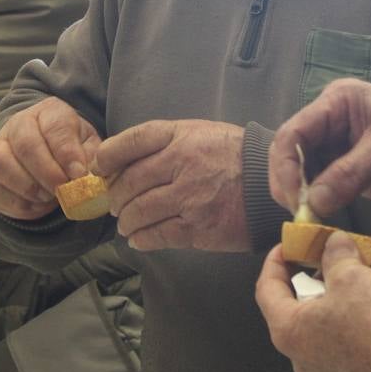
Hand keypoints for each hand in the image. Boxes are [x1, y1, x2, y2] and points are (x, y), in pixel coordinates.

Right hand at [0, 97, 101, 219]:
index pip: (55, 126)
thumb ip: (89, 158)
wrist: (44, 155)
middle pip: (26, 144)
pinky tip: (36, 205)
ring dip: (28, 186)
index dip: (67, 152)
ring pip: (2, 163)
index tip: (79, 174)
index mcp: (49, 112)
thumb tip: (84, 176)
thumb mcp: (87, 146)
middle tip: (63, 190)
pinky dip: (17, 203)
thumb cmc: (70, 149)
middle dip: (47, 172)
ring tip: (49, 197)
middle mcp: (18, 124)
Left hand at [96, 119, 248, 251]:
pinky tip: (139, 238)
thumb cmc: (233, 155)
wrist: (271, 184)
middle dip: (115, 196)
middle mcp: (182, 164)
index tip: (99, 167)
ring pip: (139, 211)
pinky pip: (157, 235)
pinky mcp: (198, 228)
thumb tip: (125, 161)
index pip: (131, 142)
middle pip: (129, 182)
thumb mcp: (201, 132)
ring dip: (126, 220)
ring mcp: (189, 198)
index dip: (108, 156)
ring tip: (126, 222)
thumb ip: (166, 142)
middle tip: (114, 202)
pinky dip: (142, 239)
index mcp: (181, 136)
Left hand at [256, 231, 370, 371]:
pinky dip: (344, 319)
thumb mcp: (352, 274)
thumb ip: (336, 254)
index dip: (274, 262)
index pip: (266, 290)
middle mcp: (301, 357)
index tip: (286, 246)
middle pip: (292, 308)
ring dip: (329, 298)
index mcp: (289, 332)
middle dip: (306, 279)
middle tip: (319, 258)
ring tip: (347, 276)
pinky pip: (338, 340)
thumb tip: (334, 243)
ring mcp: (326, 370)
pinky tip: (364, 303)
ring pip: (317, 326)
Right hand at [269, 79, 370, 219]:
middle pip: (292, 154)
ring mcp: (340, 148)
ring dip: (302, 196)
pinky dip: (319, 202)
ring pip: (304, 173)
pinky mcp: (350, 171)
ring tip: (308, 220)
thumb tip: (314, 203)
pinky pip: (323, 187)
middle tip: (299, 215)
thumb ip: (350, 173)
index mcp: (336, 104)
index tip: (293, 199)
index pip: (293, 133)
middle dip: (290, 184)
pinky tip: (320, 218)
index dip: (285, 166)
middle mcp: (331, 123)